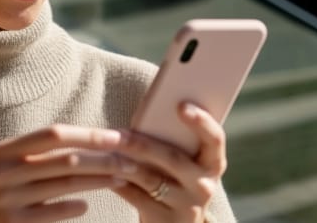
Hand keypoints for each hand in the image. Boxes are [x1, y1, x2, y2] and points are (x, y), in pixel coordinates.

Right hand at [0, 124, 129, 222]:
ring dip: (99, 181)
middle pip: (66, 159)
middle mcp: (5, 170)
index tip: (118, 137)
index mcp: (4, 149)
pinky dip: (74, 207)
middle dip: (104, 159)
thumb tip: (84, 142)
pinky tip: (85, 205)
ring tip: (122, 178)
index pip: (54, 134)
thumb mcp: (2, 168)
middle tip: (131, 160)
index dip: (89, 134)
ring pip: (66, 184)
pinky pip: (54, 213)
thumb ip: (33, 154)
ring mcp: (8, 199)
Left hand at [111, 103, 227, 222]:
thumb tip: (147, 108)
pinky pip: (137, 197)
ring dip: (123, 162)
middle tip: (117, 133)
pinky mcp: (166, 220)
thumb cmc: (176, 180)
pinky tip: (102, 171)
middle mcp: (204, 185)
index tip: (182, 105)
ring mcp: (187, 205)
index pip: (214, 139)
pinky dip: (117, 182)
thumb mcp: (184, 163)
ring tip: (104, 148)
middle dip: (141, 143)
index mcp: (212, 163)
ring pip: (150, 178)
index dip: (201, 122)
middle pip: (172, 158)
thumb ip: (174, 141)